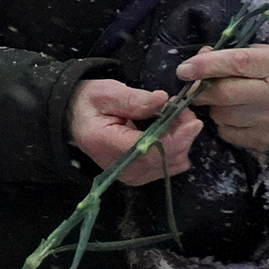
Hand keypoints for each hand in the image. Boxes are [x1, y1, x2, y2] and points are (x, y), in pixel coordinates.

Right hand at [69, 78, 199, 184]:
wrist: (75, 119)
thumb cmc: (90, 103)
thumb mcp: (106, 93)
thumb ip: (134, 99)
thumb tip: (162, 100)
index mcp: (106, 144)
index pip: (149, 150)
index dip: (177, 138)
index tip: (193, 121)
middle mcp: (119, 167)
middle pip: (164, 160)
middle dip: (183, 136)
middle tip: (183, 111)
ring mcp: (130, 175)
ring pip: (171, 165)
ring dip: (181, 142)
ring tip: (176, 119)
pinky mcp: (138, 176)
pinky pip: (168, 167)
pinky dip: (176, 149)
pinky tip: (170, 132)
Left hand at [177, 44, 268, 151]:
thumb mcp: (263, 54)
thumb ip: (230, 54)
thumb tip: (197, 60)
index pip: (237, 63)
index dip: (206, 66)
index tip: (184, 70)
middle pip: (223, 94)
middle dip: (202, 90)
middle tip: (196, 88)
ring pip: (222, 115)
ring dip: (215, 107)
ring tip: (228, 101)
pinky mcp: (266, 140)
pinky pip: (227, 132)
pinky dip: (224, 123)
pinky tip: (237, 116)